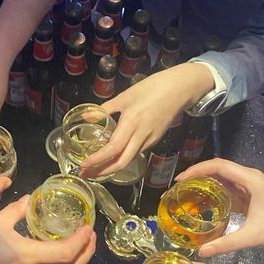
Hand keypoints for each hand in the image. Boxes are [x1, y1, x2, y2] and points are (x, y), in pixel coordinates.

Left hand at [80, 64, 213, 177]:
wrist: (181, 88)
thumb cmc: (152, 88)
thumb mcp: (125, 96)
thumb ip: (105, 109)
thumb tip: (86, 117)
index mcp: (132, 122)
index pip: (113, 148)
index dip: (97, 159)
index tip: (83, 165)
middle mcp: (141, 135)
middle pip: (122, 162)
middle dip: (102, 172)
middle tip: (86, 174)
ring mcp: (150, 139)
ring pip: (129, 160)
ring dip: (111, 168)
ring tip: (95, 169)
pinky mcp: (155, 140)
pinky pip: (137, 152)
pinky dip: (123, 158)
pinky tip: (113, 157)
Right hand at [176, 158, 263, 255]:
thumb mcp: (253, 237)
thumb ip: (227, 243)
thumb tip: (202, 251)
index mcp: (250, 180)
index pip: (218, 166)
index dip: (197, 170)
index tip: (179, 180)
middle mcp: (248, 177)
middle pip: (217, 168)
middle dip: (196, 175)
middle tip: (177, 188)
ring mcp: (249, 185)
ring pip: (221, 178)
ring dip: (203, 183)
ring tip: (184, 194)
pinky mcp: (249, 195)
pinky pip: (226, 188)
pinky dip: (212, 192)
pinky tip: (201, 203)